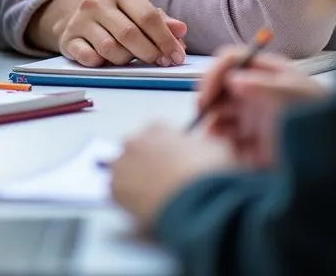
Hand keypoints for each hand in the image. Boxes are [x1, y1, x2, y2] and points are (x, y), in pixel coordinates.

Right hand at [54, 0, 187, 65]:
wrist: (80, 22)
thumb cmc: (119, 19)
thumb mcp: (139, 14)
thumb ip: (161, 22)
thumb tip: (180, 30)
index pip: (147, 16)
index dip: (166, 39)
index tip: (177, 57)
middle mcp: (97, 2)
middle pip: (130, 33)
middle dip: (150, 53)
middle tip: (160, 63)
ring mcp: (80, 20)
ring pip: (110, 48)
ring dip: (126, 60)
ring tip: (129, 58)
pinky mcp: (69, 39)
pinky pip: (89, 58)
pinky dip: (102, 64)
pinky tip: (106, 61)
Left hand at [111, 123, 235, 228]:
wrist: (199, 202)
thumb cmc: (211, 176)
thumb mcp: (220, 148)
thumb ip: (206, 143)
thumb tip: (208, 148)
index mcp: (159, 127)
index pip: (156, 133)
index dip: (167, 150)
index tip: (173, 162)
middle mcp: (136, 140)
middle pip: (136, 148)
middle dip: (147, 162)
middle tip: (163, 181)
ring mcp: (123, 163)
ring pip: (122, 168)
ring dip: (133, 178)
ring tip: (152, 196)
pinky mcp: (115, 188)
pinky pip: (115, 190)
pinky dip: (125, 198)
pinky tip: (142, 207)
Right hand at [198, 48, 327, 167]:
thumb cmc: (322, 119)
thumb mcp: (296, 97)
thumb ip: (265, 86)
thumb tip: (233, 79)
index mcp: (267, 71)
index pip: (231, 60)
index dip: (215, 73)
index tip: (206, 95)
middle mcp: (255, 90)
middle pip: (219, 86)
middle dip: (207, 99)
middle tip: (202, 115)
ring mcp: (253, 116)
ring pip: (219, 114)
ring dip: (211, 123)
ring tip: (216, 137)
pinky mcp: (252, 142)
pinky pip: (227, 140)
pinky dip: (220, 144)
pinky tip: (227, 151)